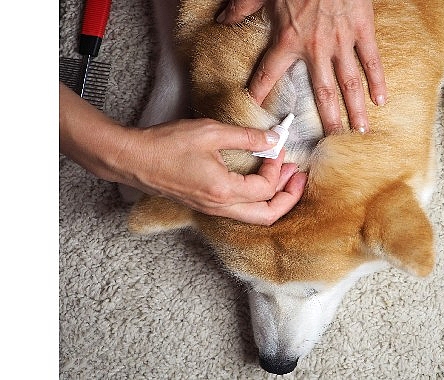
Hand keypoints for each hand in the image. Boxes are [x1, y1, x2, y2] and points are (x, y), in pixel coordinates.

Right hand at [59, 82, 305, 225]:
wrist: (132, 159)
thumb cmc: (166, 145)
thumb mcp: (210, 132)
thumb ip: (246, 136)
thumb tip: (273, 138)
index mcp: (223, 191)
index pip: (266, 189)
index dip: (278, 168)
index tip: (277, 148)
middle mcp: (219, 207)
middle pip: (267, 217)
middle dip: (289, 198)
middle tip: (299, 177)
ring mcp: (212, 209)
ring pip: (254, 216)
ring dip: (274, 199)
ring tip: (285, 177)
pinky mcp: (205, 204)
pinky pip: (240, 210)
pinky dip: (257, 198)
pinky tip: (259, 179)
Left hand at [217, 0, 386, 133]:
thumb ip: (242, 8)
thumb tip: (222, 20)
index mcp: (288, 40)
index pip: (269, 75)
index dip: (261, 95)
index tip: (259, 114)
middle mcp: (315, 48)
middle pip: (321, 92)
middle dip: (326, 119)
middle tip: (330, 142)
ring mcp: (341, 40)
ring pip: (349, 82)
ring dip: (354, 108)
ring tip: (359, 131)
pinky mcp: (362, 29)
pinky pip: (371, 59)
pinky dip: (377, 80)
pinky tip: (381, 100)